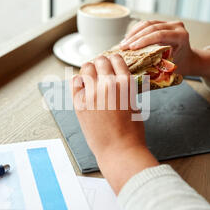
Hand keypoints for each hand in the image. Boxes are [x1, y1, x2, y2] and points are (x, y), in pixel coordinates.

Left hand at [71, 55, 158, 193]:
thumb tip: (116, 78)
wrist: (118, 150)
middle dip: (101, 63)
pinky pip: (74, 82)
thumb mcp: (134, 103)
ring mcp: (91, 93)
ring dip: (89, 69)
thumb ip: (125, 88)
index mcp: (125, 83)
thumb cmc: (131, 131)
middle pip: (100, 60)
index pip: (116, 59)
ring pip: (86, 68)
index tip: (112, 63)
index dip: (113, 60)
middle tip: (101, 69)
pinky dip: (78, 80)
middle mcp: (108, 84)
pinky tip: (83, 85)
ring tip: (91, 76)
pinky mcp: (79, 103)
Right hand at [119, 20, 209, 83]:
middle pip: (152, 27)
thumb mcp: (171, 67)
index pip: (160, 35)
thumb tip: (138, 67)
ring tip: (123, 43)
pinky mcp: (163, 22)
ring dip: (133, 33)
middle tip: (123, 47)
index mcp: (181, 36)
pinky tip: (128, 38)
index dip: (144, 40)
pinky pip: (147, 24)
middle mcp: (177, 26)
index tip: (132, 48)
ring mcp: (170, 23)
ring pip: (148, 23)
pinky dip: (136, 31)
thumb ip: (158, 64)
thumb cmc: (180, 66)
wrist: (188, 59)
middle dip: (135, 37)